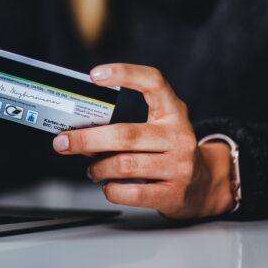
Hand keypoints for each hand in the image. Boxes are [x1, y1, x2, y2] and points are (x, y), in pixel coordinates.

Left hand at [51, 63, 234, 218]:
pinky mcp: (174, 193)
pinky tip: (109, 186)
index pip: (153, 81)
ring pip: (124, 164)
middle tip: (63, 143)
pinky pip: (132, 192)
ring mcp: (179, 165)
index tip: (94, 75)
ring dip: (98, 168)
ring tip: (92, 170)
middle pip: (125, 134)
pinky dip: (112, 190)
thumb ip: (124, 124)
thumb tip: (77, 131)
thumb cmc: (167, 151)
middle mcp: (178, 135)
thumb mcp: (155, 129)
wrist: (204, 185)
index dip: (124, 73)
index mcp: (173, 111)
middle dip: (86, 139)